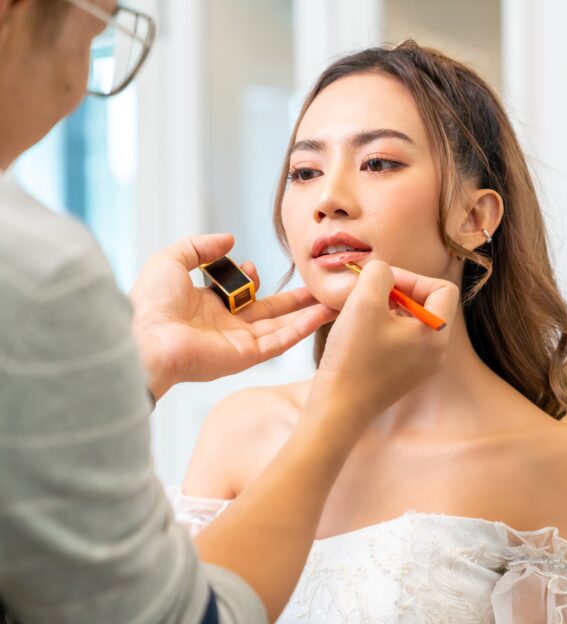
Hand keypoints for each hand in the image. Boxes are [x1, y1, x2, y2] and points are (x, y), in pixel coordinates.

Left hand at [130, 233, 337, 399]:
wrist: (147, 338)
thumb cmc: (150, 304)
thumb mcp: (170, 261)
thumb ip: (200, 247)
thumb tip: (229, 239)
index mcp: (207, 305)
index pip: (240, 294)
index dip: (250, 278)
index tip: (249, 267)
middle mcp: (226, 325)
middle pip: (270, 311)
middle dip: (294, 300)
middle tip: (318, 288)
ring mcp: (239, 342)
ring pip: (282, 327)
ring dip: (308, 314)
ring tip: (333, 301)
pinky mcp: (247, 355)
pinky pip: (281, 341)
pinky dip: (303, 329)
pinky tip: (323, 315)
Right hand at [307, 260, 458, 423]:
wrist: (337, 409)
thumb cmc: (353, 358)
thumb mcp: (364, 302)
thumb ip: (379, 273)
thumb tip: (384, 272)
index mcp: (437, 335)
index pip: (442, 289)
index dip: (413, 278)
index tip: (383, 283)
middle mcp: (436, 352)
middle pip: (427, 304)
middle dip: (398, 292)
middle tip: (368, 294)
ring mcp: (421, 365)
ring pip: (411, 321)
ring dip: (387, 308)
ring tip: (361, 312)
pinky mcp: (403, 374)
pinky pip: (401, 339)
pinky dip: (382, 327)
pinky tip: (359, 332)